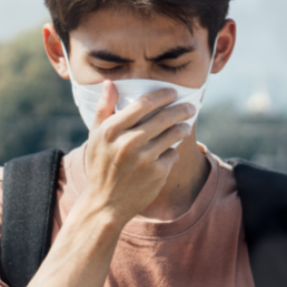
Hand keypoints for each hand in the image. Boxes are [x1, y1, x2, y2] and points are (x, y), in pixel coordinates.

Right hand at [80, 81, 193, 224]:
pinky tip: (169, 152)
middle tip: (190, 106)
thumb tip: (110, 83)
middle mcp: (128, 142)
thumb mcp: (95, 137)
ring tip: (185, 126)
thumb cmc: (100, 166)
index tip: (173, 92)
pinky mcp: (157, 173)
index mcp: (111, 130)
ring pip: (173, 134)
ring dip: (182, 128)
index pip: (143, 103)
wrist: (105, 203)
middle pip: (164, 117)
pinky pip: (172, 155)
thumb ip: (104, 109)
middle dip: (181, 109)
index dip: (162, 95)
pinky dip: (172, 152)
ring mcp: (144, 158)